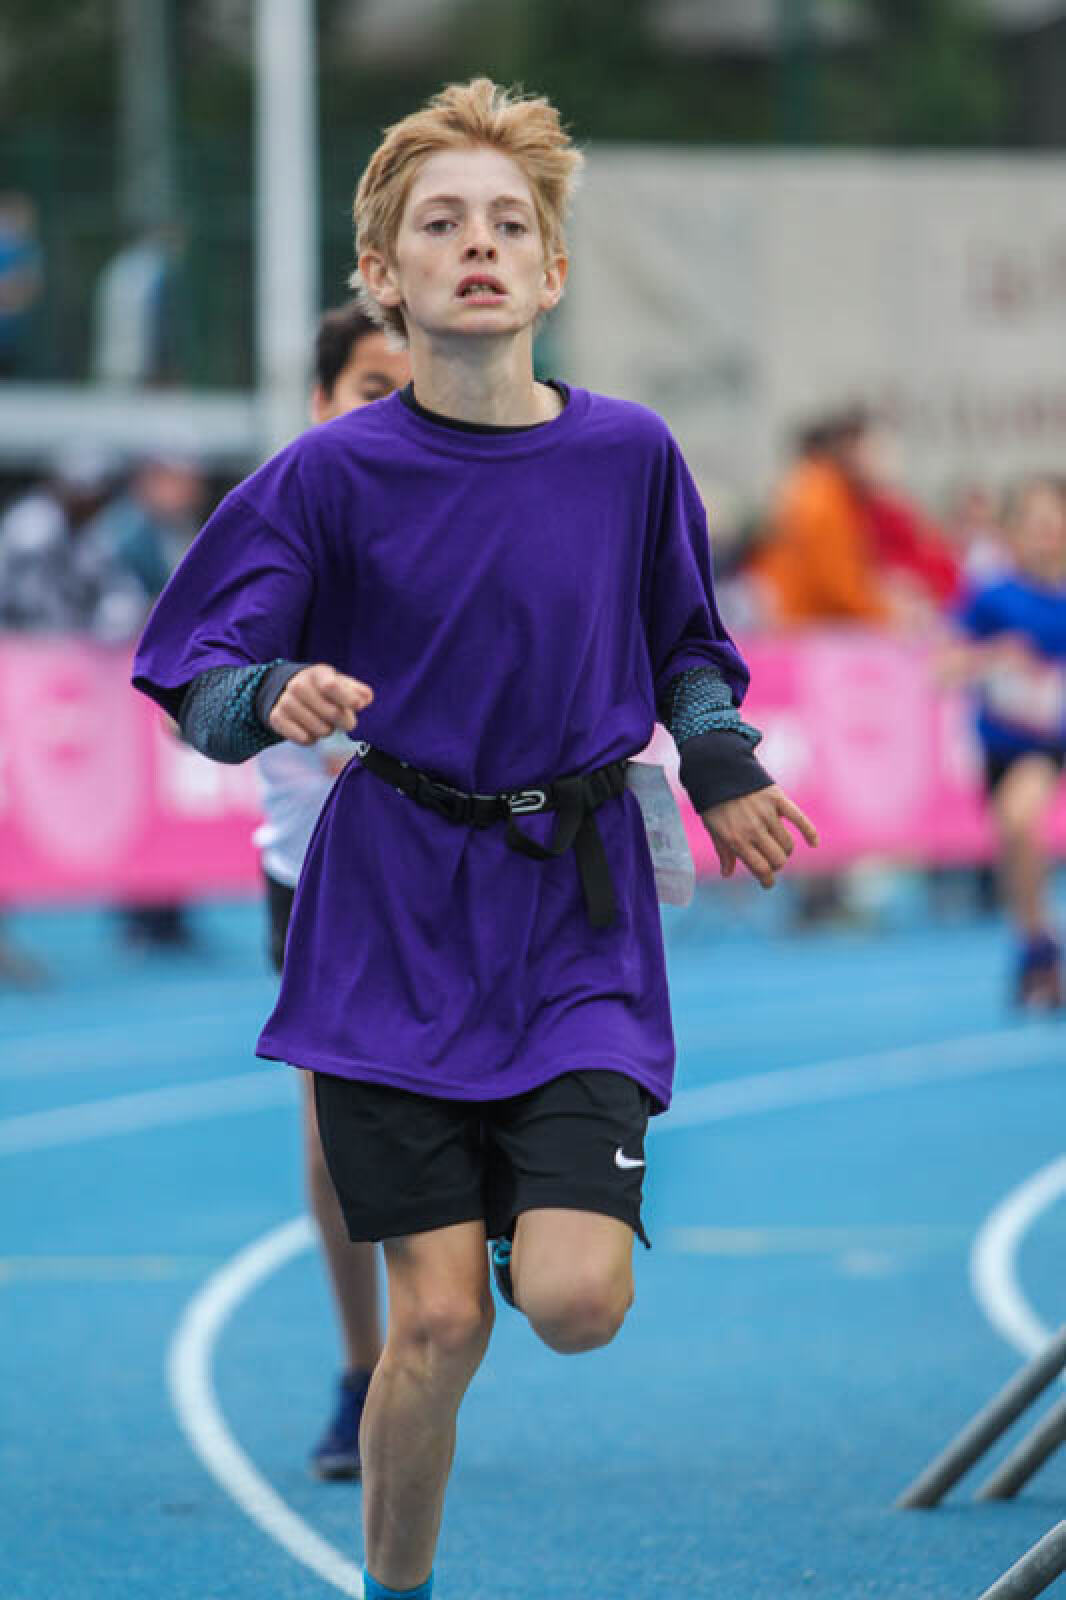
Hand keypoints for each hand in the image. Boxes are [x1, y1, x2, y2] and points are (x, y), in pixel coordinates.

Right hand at [267, 663, 372, 745]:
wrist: (289, 690)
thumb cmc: (323, 689)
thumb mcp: (341, 684)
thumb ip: (357, 691)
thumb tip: (365, 699)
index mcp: (317, 674)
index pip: (332, 686)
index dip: (348, 699)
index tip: (358, 707)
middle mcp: (298, 685)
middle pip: (331, 713)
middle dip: (345, 722)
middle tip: (345, 722)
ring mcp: (286, 702)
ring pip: (319, 730)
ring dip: (327, 731)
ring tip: (325, 723)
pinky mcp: (276, 718)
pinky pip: (303, 738)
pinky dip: (311, 739)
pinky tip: (310, 730)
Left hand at [701, 784, 817, 889]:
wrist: (718, 769)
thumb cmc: (713, 802)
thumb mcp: (712, 829)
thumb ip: (723, 852)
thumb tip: (727, 874)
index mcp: (736, 839)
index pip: (760, 868)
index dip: (767, 880)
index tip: (768, 883)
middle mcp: (753, 829)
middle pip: (778, 859)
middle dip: (776, 865)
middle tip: (772, 862)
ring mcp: (767, 814)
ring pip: (788, 844)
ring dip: (785, 850)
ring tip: (779, 848)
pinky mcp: (777, 799)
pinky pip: (799, 820)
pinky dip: (810, 833)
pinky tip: (814, 843)